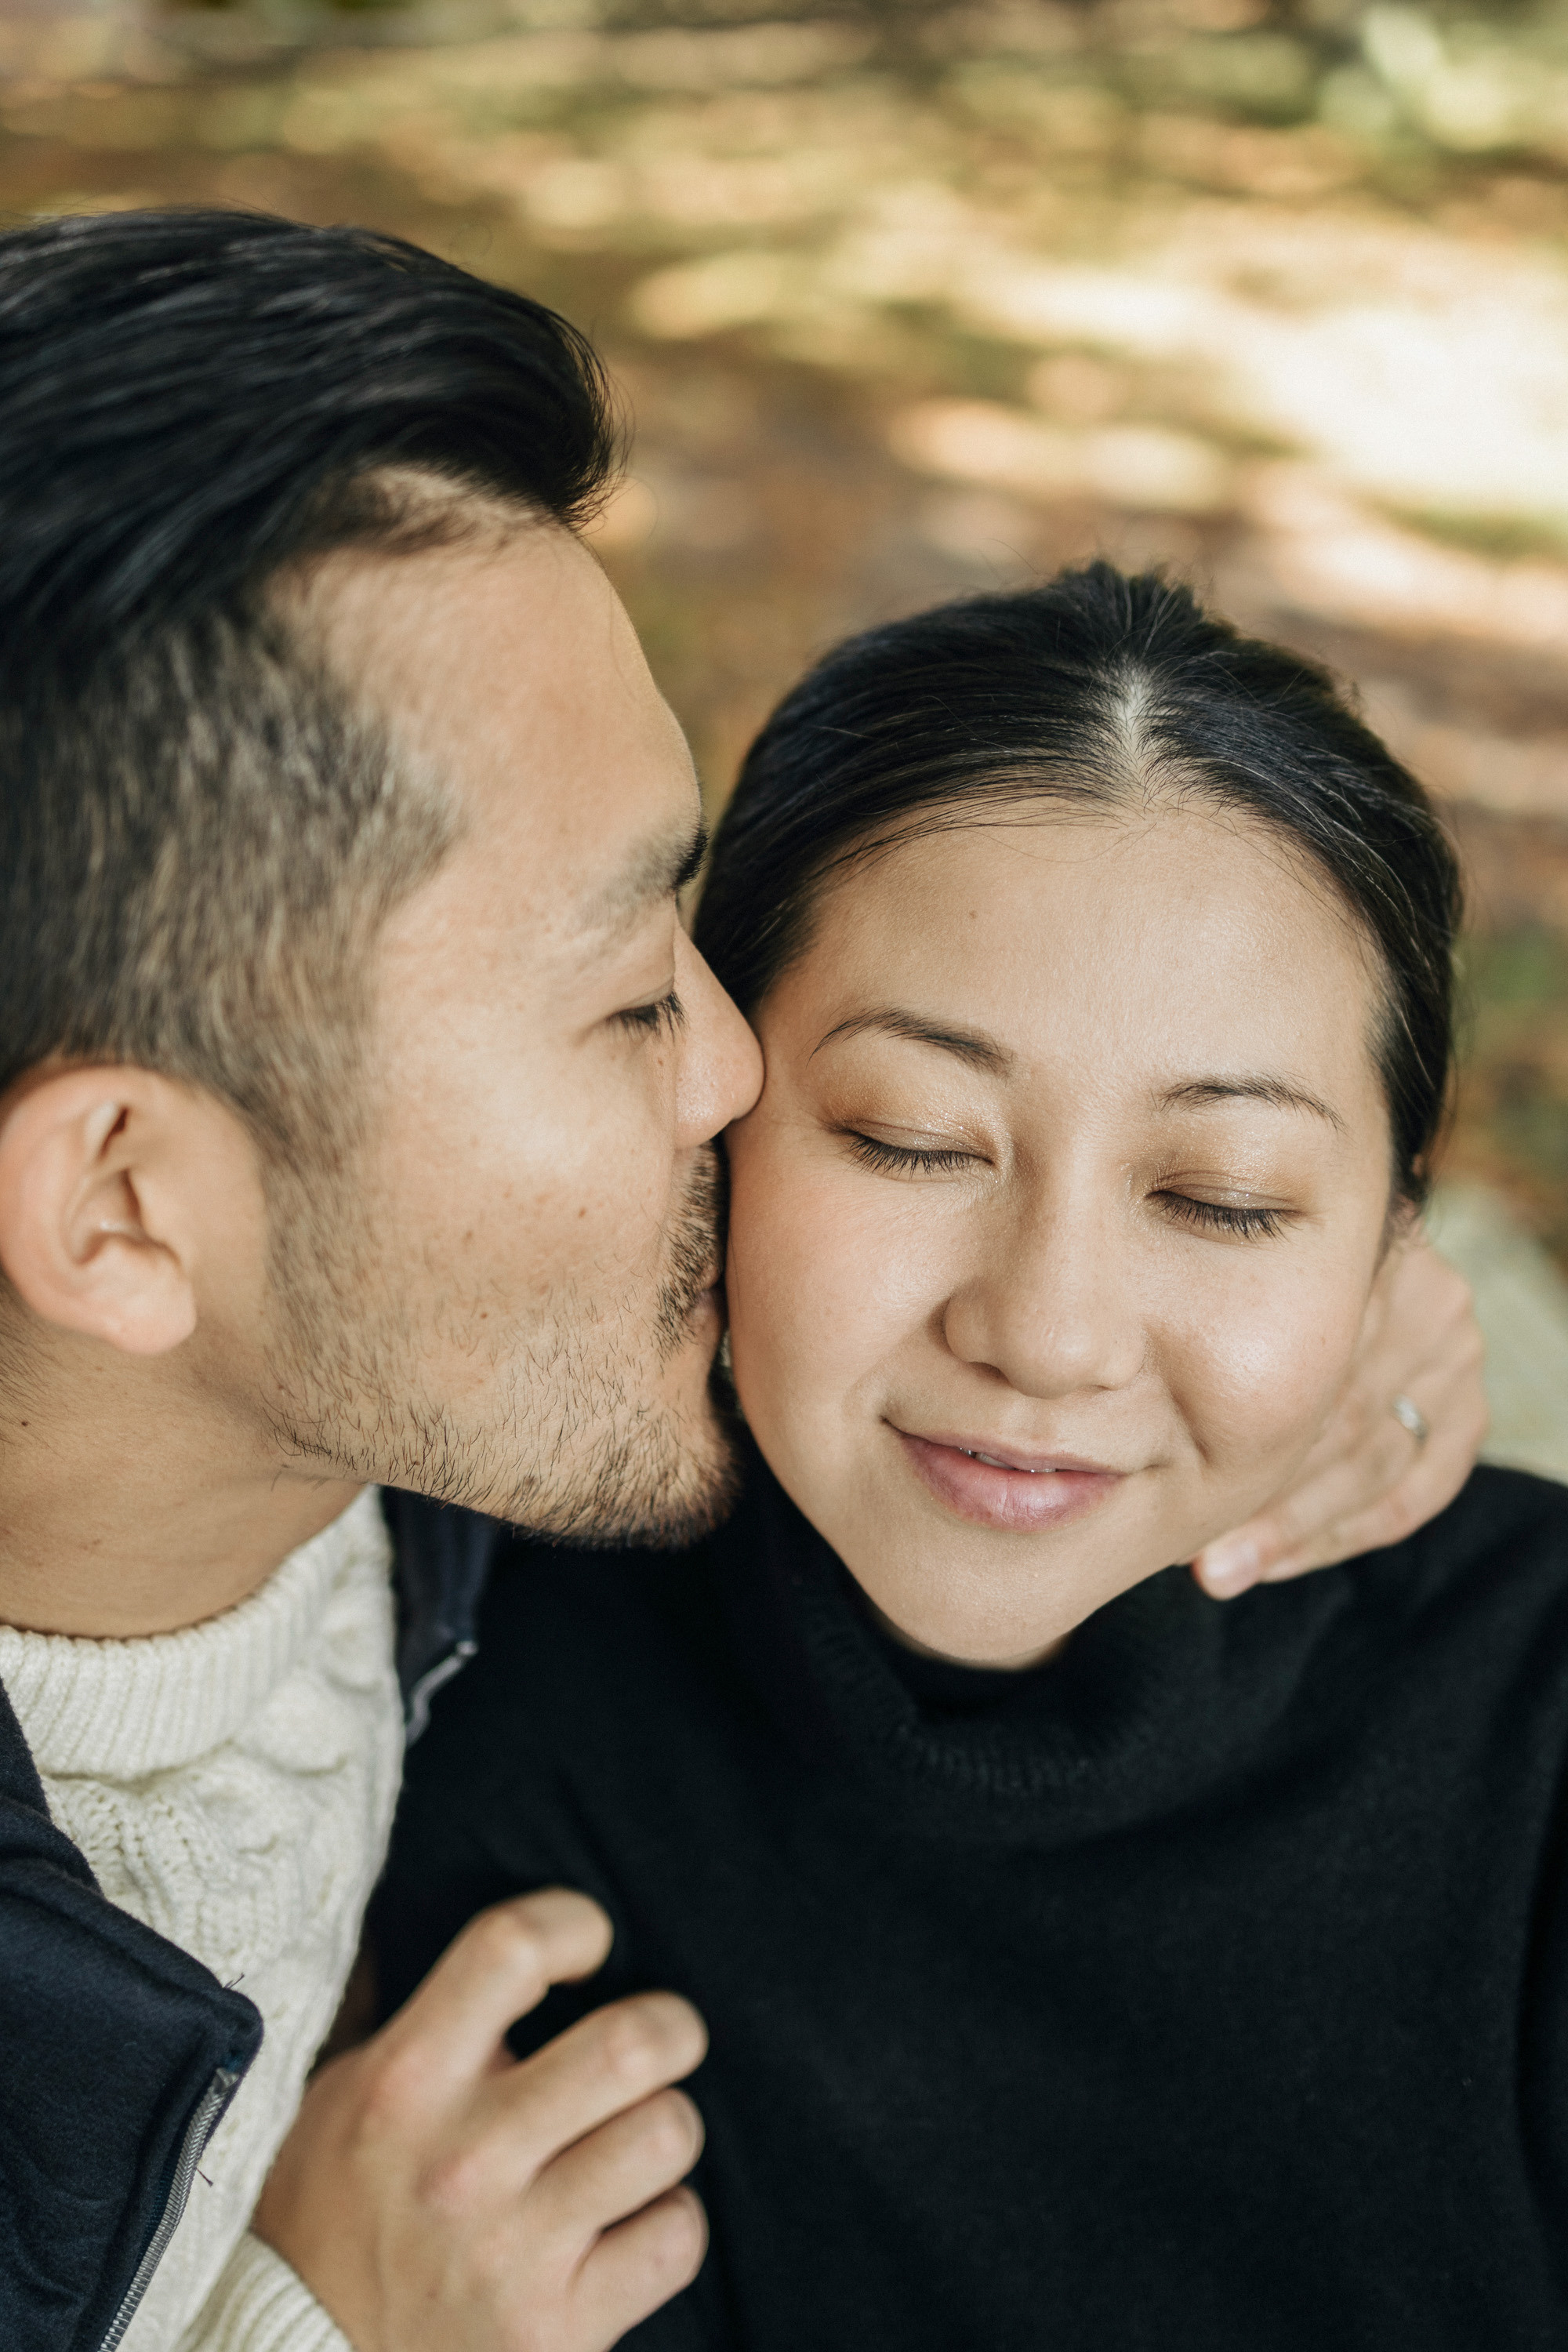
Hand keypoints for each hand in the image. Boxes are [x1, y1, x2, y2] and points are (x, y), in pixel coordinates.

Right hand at [254, 1888, 707, 2351]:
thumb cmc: (323, 2220)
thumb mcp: (332, 2098)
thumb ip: (396, 2010)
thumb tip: (433, 1910)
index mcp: (403, 2085)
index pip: (512, 1947)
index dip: (575, 1924)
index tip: (590, 1947)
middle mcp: (463, 2161)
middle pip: (631, 2042)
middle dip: (669, 2027)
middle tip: (661, 2038)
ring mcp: (514, 2251)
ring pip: (668, 2134)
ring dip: (666, 2129)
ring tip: (634, 2138)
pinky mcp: (556, 2333)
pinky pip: (675, 2237)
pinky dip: (668, 2223)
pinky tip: (629, 2224)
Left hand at [1193, 1232, 1487, 1597]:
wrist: (1353, 1261)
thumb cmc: (1259, 1278)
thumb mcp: (1248, 1279)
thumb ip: (1216, 1326)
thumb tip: (1134, 1421)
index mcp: (1368, 1255)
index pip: (1307, 1364)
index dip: (1240, 1437)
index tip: (1177, 1494)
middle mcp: (1425, 1301)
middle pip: (1342, 1418)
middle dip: (1265, 1496)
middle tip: (1198, 1552)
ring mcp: (1455, 1357)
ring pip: (1372, 1462)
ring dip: (1294, 1526)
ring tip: (1226, 1568)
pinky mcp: (1468, 1410)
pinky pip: (1413, 1492)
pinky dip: (1343, 1532)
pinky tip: (1279, 1559)